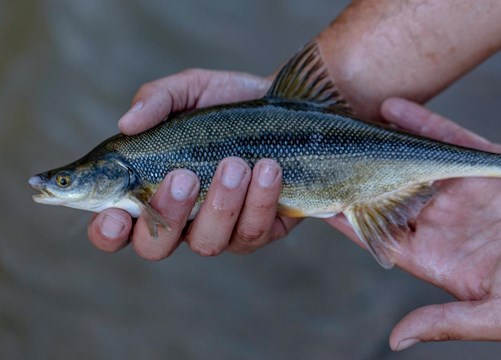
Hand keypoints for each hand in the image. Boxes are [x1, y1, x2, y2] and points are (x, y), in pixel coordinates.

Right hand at [88, 69, 299, 258]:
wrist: (286, 108)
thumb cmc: (226, 105)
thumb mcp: (190, 90)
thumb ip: (156, 100)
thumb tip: (127, 123)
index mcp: (150, 191)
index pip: (116, 228)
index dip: (108, 232)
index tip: (115, 216)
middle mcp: (182, 219)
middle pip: (156, 247)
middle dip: (167, 215)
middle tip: (184, 176)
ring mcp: (221, 230)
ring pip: (208, 243)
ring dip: (220, 204)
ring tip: (236, 163)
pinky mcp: (262, 230)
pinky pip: (254, 232)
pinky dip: (260, 200)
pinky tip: (269, 168)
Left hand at [326, 98, 500, 349]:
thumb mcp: (496, 315)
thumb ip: (445, 323)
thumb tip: (397, 340)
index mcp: (437, 257)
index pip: (380, 235)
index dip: (350, 220)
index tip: (320, 202)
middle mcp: (442, 222)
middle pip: (388, 195)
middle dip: (358, 176)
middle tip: (325, 154)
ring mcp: (461, 191)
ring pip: (410, 163)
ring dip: (382, 145)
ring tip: (349, 126)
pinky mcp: (483, 166)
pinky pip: (445, 140)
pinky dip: (420, 124)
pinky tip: (393, 108)